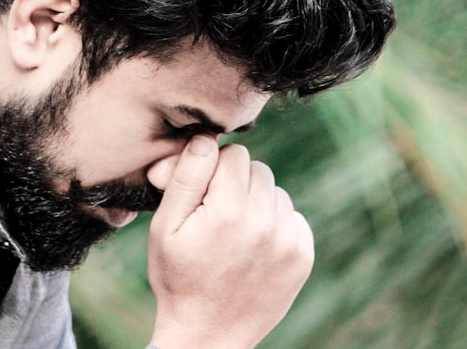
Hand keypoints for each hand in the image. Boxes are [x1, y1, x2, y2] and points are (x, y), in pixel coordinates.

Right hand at [146, 135, 313, 348]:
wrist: (208, 335)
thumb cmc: (178, 276)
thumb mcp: (164, 226)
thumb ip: (186, 177)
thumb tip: (206, 138)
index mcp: (227, 211)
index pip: (233, 154)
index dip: (213, 168)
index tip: (202, 194)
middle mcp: (264, 223)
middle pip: (257, 169)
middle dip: (236, 183)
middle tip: (216, 215)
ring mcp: (288, 241)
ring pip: (275, 192)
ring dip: (257, 203)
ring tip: (234, 234)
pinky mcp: (303, 256)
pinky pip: (292, 217)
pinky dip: (275, 224)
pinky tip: (254, 248)